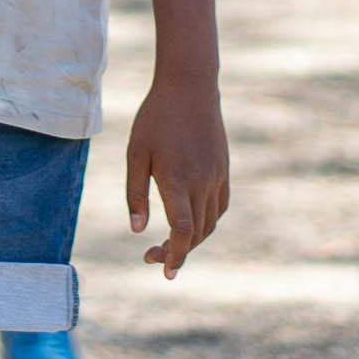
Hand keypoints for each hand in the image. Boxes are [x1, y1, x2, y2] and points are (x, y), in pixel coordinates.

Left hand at [125, 75, 229, 277]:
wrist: (190, 88)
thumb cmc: (155, 119)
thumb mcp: (136, 153)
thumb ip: (135, 193)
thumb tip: (137, 230)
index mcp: (177, 180)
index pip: (183, 231)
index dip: (176, 255)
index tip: (165, 271)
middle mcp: (201, 183)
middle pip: (197, 233)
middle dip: (177, 251)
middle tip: (152, 256)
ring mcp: (216, 177)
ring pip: (210, 223)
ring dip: (193, 239)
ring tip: (169, 242)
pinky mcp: (223, 170)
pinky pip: (219, 206)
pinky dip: (207, 221)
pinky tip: (192, 222)